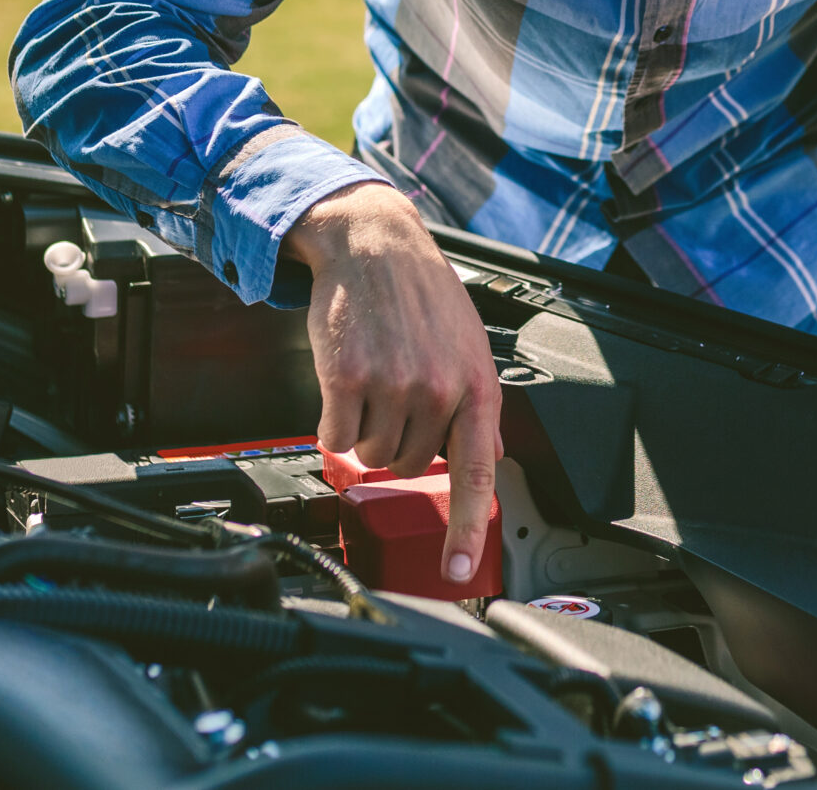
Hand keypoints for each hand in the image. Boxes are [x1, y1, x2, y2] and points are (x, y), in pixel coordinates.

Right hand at [284, 182, 499, 583]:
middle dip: (396, 442)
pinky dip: (333, 423)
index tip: (458, 571)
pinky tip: (345, 384)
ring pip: (370, 456)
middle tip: (393, 396)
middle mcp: (440, 389)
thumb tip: (483, 456)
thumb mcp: (466, 345)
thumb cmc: (420, 295)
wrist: (374, 245)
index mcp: (477, 386)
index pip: (477, 474)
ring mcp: (394, 385)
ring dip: (363, 430)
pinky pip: (334, 438)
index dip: (466, 529)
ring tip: (373, 381)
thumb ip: (472, 403)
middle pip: (409, 466)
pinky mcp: (348, 379)